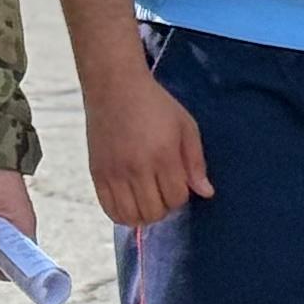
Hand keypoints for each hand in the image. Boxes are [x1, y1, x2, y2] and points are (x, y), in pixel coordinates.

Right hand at [86, 63, 213, 231]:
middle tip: (162, 190)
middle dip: (164, 207)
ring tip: (147, 198)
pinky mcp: (97, 174)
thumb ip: (196, 162)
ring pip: (131, 217)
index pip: (176, 198)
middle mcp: (137, 168)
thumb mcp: (185, 126)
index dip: (181, 196)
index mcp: (163, 155)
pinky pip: (109, 210)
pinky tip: (130, 202)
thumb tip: (206, 193)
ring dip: (144, 214)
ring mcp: (114, 173)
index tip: (177, 181)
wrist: (114, 86)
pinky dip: (122, 214)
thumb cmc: (154, 104)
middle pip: (155, 212)